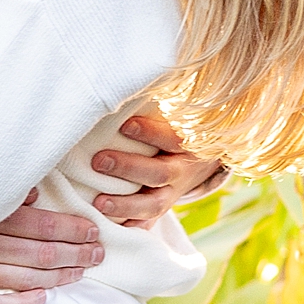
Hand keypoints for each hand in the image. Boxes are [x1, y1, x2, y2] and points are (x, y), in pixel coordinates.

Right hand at [0, 193, 103, 303]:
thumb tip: (33, 195)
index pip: (36, 224)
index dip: (68, 229)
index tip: (92, 231)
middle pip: (36, 253)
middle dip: (73, 253)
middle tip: (98, 253)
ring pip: (21, 279)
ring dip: (57, 276)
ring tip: (81, 272)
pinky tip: (42, 300)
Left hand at [88, 103, 227, 227]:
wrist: (204, 160)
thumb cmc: (178, 129)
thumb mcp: (178, 115)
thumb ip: (157, 102)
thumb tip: (123, 73)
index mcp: (186, 144)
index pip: (170, 138)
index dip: (150, 133)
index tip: (125, 125)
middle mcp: (182, 170)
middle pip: (157, 173)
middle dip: (128, 168)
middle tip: (100, 160)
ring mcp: (173, 193)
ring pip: (153, 204)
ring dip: (125, 205)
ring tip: (99, 203)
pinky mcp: (163, 209)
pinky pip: (148, 224)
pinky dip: (130, 227)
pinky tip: (108, 230)